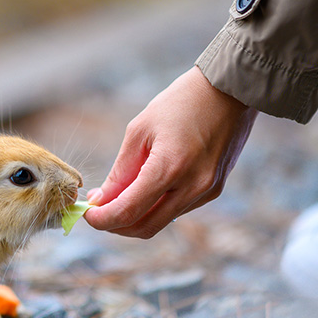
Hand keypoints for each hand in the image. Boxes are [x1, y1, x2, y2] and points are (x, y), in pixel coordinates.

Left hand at [84, 66, 256, 238]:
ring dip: (135, 217)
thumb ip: (120, 172)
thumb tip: (101, 200)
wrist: (230, 90)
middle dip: (116, 225)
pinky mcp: (214, 190)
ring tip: (118, 197)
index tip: (87, 213)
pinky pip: (177, 209)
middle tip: (99, 211)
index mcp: (170, 167)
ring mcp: (206, 192)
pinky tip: (146, 189)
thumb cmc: (180, 103)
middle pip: (144, 227)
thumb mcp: (140, 131)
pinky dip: (156, 207)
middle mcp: (192, 187)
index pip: (128, 212)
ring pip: (161, 221)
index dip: (102, 219)